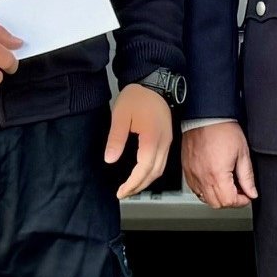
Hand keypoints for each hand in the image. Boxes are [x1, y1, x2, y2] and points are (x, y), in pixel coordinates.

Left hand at [104, 84, 173, 199]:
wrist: (153, 83)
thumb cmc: (137, 97)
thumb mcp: (120, 116)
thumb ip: (116, 139)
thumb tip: (110, 159)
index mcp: (152, 138)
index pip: (144, 169)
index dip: (132, 183)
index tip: (121, 191)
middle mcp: (163, 142)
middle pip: (154, 173)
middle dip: (139, 186)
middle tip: (124, 193)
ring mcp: (167, 141)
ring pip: (160, 169)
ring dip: (146, 181)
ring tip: (131, 187)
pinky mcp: (167, 138)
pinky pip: (162, 162)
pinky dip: (152, 172)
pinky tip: (142, 173)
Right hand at [181, 121, 257, 208]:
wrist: (205, 116)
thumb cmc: (222, 129)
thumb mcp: (242, 153)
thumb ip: (247, 176)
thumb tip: (252, 192)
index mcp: (217, 174)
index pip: (229, 201)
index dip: (242, 201)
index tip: (247, 194)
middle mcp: (202, 178)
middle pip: (217, 204)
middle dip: (230, 201)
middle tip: (239, 191)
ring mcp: (192, 175)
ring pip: (205, 199)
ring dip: (218, 196)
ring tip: (227, 184)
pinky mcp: (187, 170)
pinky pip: (195, 189)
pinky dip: (206, 190)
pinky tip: (214, 180)